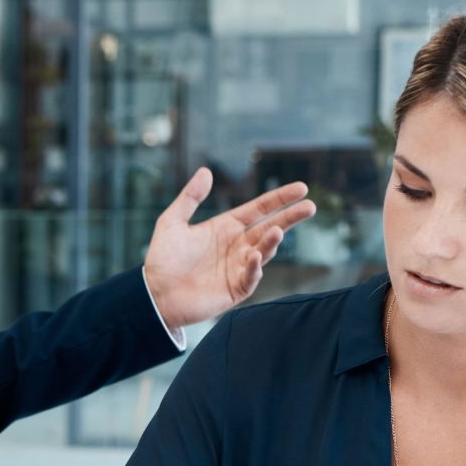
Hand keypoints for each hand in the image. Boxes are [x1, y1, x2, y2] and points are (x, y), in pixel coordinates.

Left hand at [142, 169, 315, 329]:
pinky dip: (254, 267)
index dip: (280, 199)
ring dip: (271, 241)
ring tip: (276, 231)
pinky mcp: (236, 289)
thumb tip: (206, 171)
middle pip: (270, 227)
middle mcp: (237, 246)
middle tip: (310, 206)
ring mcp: (239, 267)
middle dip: (290, 218)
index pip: (259, 209)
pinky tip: (254, 255)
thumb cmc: (162, 259)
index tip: (301, 188)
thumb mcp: (172, 222)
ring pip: (263, 251)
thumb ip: (190, 198)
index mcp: (226, 227)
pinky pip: (250, 277)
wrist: (154, 295)